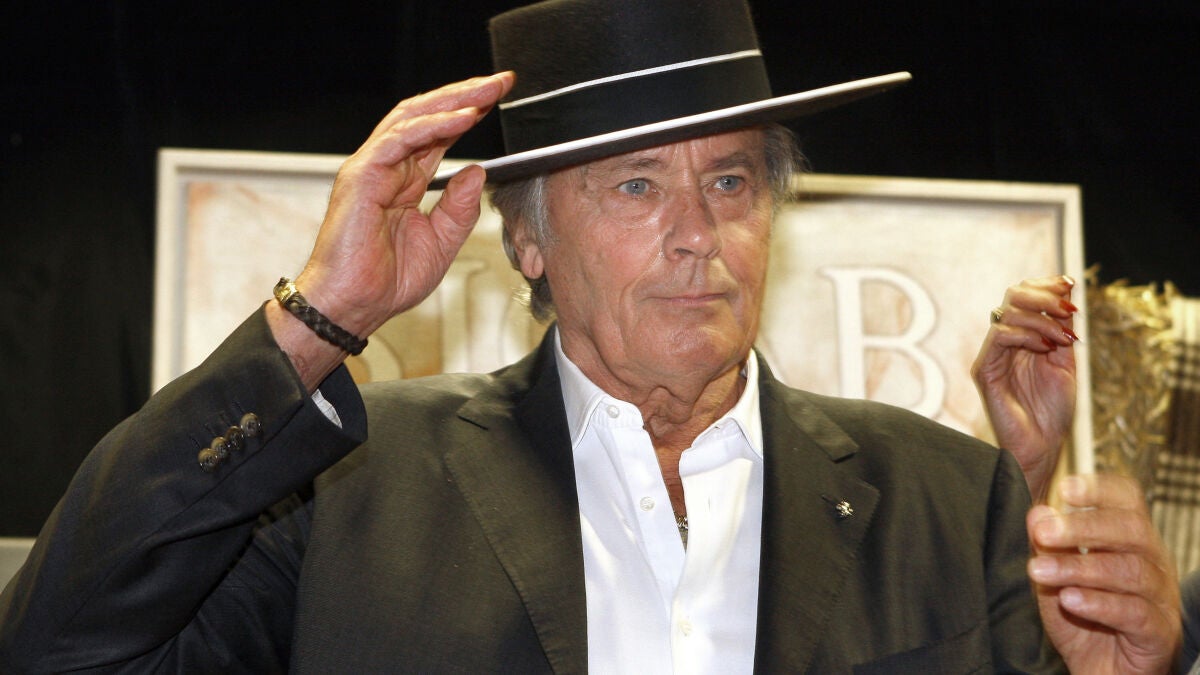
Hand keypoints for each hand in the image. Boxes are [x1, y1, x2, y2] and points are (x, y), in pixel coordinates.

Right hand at [266, 72, 514, 387]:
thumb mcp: (442, 243)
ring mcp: (371, 169)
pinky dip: (433, 126)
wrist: (354, 306)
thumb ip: (461, 208)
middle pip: (426, 116)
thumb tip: (478, 171)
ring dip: (453, 101)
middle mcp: (386, 168)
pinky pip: (399, 140)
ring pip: (412, 118)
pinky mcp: (361, 176)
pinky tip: (463, 118)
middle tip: (501, 82)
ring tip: (486, 92)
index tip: (500, 100)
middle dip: (465, 95)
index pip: (438, 134)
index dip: (468, 113)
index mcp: (403, 181)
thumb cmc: (386, 282)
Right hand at [972, 275, 1078, 500]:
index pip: (1024, 296)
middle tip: (1067, 308)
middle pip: (1013, 296)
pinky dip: (1026, 334)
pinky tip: (1045, 347)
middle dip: (1043, 295)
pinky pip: (1000, 336)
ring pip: (1007, 312)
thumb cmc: (1052, 411)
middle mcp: (1003, 343)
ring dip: (1042, 319)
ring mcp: (992, 355)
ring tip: (1063, 339)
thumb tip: (1067, 292)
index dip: (1045, 284)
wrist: (1042, 446)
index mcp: (1021, 338)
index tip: (1070, 284)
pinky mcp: (984, 370)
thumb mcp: (1065, 361)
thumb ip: (1062, 329)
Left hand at [1028, 473, 1180, 674]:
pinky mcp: (1158, 634)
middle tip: (1042, 532)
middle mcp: (1153, 563)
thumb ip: (1048, 546)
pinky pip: (1135, 613)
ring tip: (1039, 570)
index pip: (1128, 501)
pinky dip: (1099, 604)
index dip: (1100, 489)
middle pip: (1131, 530)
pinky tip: (1069, 599)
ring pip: (1130, 571)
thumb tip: (1037, 512)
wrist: (1102, 672)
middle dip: (1082, 527)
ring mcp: (1160, 599)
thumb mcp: (1056, 578)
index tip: (1065, 488)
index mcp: (1131, 541)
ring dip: (1080, 568)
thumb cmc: (1083, 619)